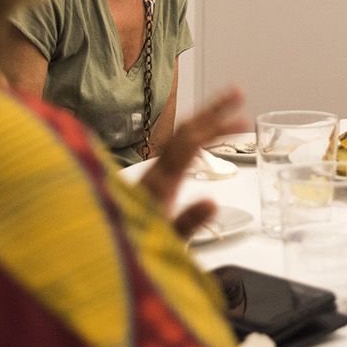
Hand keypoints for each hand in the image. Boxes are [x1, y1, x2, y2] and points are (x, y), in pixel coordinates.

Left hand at [138, 86, 246, 237]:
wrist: (106, 254)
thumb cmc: (137, 249)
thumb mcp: (167, 241)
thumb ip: (188, 222)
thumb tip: (212, 202)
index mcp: (160, 183)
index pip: (189, 145)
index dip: (216, 128)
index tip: (241, 119)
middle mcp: (156, 171)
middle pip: (185, 131)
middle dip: (212, 109)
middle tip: (238, 93)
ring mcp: (155, 172)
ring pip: (180, 135)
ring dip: (205, 117)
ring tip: (229, 104)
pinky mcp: (155, 178)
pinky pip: (177, 146)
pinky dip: (197, 132)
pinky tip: (209, 132)